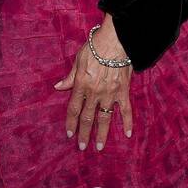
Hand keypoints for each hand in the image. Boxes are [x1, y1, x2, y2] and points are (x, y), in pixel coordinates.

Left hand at [54, 15, 132, 150]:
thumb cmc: (95, 47)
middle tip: (82, 147)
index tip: (70, 134)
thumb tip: (58, 87)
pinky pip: (126, 110)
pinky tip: (128, 134)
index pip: (74, 108)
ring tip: (99, 147)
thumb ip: (70, 77)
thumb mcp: (77, 60)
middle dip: (84, 134)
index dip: (71, 122)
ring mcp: (110, 94)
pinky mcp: (123, 91)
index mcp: (81, 85)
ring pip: (105, 118)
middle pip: (88, 117)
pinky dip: (128, 122)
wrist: (115, 41)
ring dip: (102, 134)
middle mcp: (94, 92)